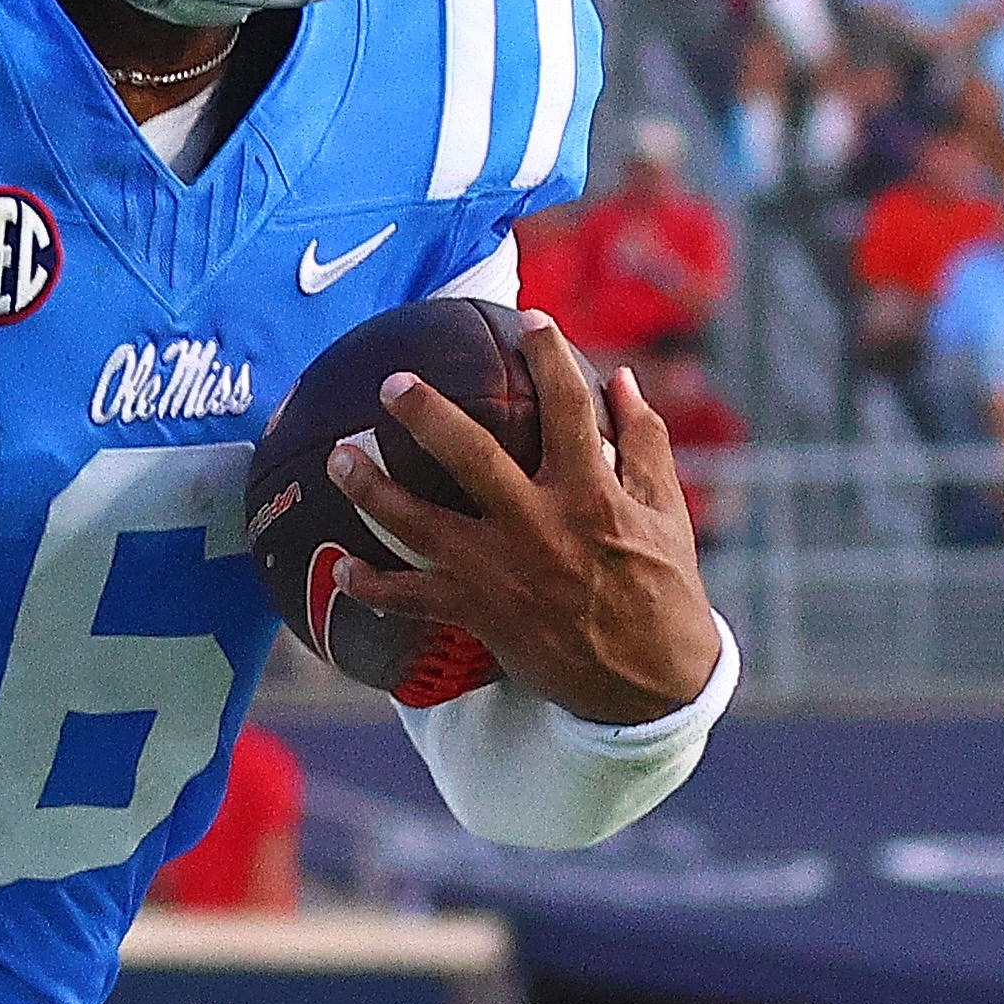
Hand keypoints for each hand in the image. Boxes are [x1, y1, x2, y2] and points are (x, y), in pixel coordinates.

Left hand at [327, 313, 725, 725]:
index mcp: (593, 493)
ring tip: (337, 460)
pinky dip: (373, 586)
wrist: (651, 684)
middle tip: (392, 383)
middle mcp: (541, 527)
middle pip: (471, 457)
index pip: (569, 408)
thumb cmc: (663, 589)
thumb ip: (644, 442)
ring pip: (422, 525)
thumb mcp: (667, 513)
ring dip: (372, 491)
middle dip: (427, 415)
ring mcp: (504, 572)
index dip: (550, 357)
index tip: (530, 319)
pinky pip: (413, 600)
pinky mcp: (482, 614)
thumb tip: (620, 378)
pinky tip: (341, 570)